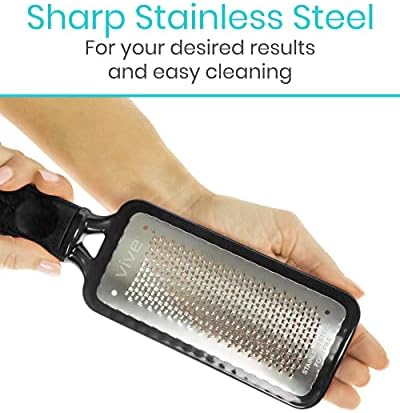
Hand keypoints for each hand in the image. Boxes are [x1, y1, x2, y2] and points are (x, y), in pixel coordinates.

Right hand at [0, 144, 72, 274]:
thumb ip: (14, 254)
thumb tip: (52, 266)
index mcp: (13, 219)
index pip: (52, 206)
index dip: (63, 204)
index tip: (66, 207)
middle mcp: (8, 196)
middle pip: (45, 180)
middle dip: (51, 181)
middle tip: (44, 183)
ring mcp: (0, 176)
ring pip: (25, 162)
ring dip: (22, 170)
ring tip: (5, 181)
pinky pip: (2, 151)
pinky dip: (3, 160)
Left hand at [183, 193, 388, 408]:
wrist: (189, 215)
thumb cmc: (235, 218)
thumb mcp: (287, 231)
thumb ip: (318, 262)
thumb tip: (356, 292)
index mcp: (296, 277)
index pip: (331, 313)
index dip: (354, 335)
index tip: (376, 357)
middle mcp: (275, 299)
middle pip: (314, 337)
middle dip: (340, 360)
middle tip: (361, 381)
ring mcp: (250, 312)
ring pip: (287, 349)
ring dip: (316, 372)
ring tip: (342, 393)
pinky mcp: (223, 319)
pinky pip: (250, 347)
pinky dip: (274, 367)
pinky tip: (296, 384)